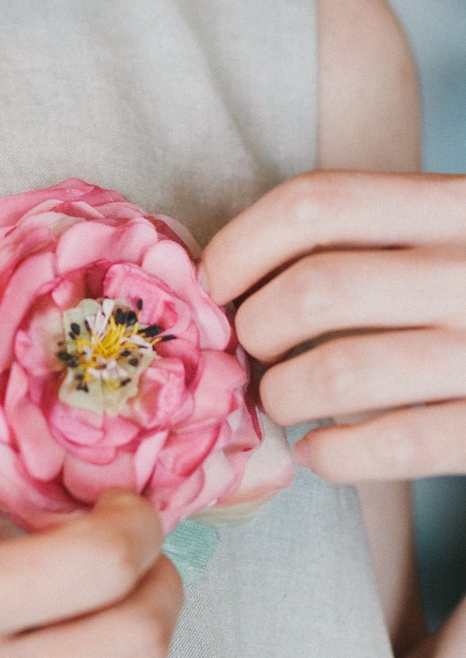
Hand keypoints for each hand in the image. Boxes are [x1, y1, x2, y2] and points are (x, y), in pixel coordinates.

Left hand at [201, 170, 465, 483]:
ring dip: (285, 395)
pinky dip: (336, 456)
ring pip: (341, 371)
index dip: (243, 244)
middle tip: (254, 349)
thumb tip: (226, 277)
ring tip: (283, 400)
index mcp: (457, 204)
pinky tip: (321, 454)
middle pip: (315, 290)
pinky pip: (397, 444)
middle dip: (257, 329)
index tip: (215, 282)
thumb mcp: (451, 233)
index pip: (317, 202)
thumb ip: (372, 238)